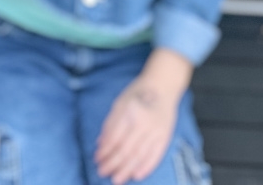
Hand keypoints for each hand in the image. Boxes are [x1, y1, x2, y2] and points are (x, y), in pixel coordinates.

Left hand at [94, 49, 192, 183]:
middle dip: (113, 163)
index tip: (97, 159)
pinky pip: (155, 156)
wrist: (163, 86)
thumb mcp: (119, 103)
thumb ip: (110, 124)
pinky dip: (145, 167)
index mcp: (130, 111)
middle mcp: (144, 122)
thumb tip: (101, 144)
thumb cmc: (138, 93)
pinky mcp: (165, 137)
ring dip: (126, 170)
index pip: (115, 137)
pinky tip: (136, 175)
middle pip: (126, 150)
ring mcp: (156, 131)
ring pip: (139, 156)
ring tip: (116, 179)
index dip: (105, 151)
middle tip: (102, 172)